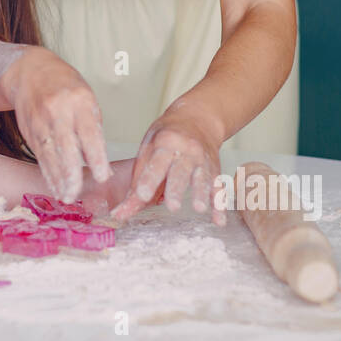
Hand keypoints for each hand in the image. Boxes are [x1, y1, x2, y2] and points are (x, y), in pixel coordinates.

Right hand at [2, 46, 111, 201]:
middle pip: (65, 148)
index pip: (88, 133)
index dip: (96, 157)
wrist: (29, 71)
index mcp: (79, 101)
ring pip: (49, 155)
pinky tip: (54, 185)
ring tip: (67, 197)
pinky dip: (48, 172)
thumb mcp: (86, 97)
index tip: (102, 177)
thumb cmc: (65, 85)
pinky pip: (39, 155)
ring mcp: (40, 121)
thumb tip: (101, 163)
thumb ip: (93, 127)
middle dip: (71, 175)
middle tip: (77, 195)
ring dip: (58, 179)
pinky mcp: (28, 130)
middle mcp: (57, 111)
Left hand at [110, 107, 225, 224]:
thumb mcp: (148, 150)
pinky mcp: (215, 170)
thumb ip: (137, 182)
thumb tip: (121, 212)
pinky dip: (219, 206)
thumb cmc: (166, 138)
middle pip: (180, 172)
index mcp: (165, 143)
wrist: (197, 119)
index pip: (156, 163)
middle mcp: (186, 151)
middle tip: (172, 206)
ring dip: (201, 194)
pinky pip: (219, 188)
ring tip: (198, 208)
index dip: (149, 179)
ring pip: (202, 178)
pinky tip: (219, 221)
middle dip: (176, 189)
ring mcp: (202, 160)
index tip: (142, 195)